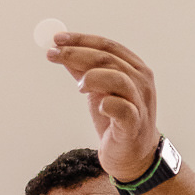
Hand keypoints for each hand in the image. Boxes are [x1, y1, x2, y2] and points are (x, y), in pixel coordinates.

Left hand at [46, 33, 159, 183]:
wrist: (133, 155)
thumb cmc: (117, 119)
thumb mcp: (99, 91)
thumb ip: (84, 71)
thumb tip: (60, 51)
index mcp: (135, 69)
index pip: (108, 46)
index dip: (81, 40)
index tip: (57, 39)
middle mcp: (141, 82)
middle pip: (108, 59)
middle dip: (76, 54)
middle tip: (53, 54)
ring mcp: (140, 103)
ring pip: (118, 78)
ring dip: (92, 77)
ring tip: (79, 87)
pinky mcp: (134, 124)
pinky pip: (121, 108)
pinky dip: (106, 104)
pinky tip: (98, 107)